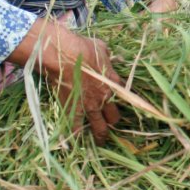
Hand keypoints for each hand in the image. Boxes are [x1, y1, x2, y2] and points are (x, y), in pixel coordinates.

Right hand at [8, 18, 123, 143]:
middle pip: (114, 116)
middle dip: (113, 121)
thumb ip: (105, 53)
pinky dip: (76, 134)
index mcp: (114, 82)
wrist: (64, 56)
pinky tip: (76, 142)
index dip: (122, 101)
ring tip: (100, 142)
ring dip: (100, 135)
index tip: (119, 104)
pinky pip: (76, 126)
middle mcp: (105, 97)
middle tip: (111, 125)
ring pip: (100, 127)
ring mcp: (90, 106)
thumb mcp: (100, 47)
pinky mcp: (74, 110)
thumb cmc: (82, 48)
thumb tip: (105, 52)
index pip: (125, 96)